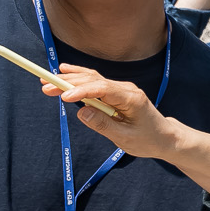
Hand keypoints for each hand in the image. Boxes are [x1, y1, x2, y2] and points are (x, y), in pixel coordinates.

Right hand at [46, 66, 178, 158]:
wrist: (164, 137)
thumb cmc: (147, 139)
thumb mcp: (124, 138)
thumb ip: (102, 125)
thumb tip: (81, 112)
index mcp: (131, 99)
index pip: (103, 90)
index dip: (82, 91)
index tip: (63, 97)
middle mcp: (126, 89)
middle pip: (94, 80)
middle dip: (69, 82)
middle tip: (45, 85)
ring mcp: (121, 88)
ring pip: (93, 79)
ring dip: (70, 78)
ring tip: (47, 79)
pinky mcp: (116, 92)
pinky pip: (96, 82)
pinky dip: (80, 77)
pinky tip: (65, 70)